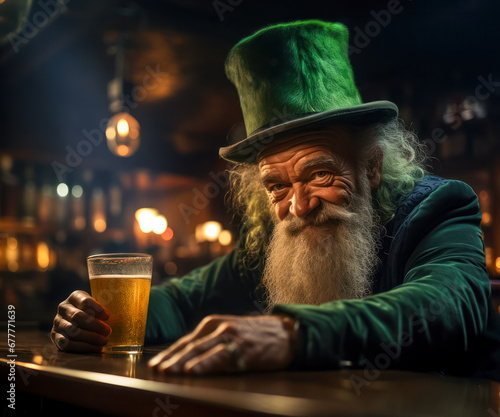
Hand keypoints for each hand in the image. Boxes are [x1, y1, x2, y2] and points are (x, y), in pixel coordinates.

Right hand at [50, 290, 110, 352]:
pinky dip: (84, 347)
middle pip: (78, 316)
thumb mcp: (97, 308)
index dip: (97, 309)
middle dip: (95, 325)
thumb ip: (104, 311)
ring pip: (72, 330)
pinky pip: (68, 344)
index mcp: (75, 297)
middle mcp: (63, 308)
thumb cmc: (93, 314)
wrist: (75, 324)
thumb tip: (120, 318)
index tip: (107, 316)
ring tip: (104, 341)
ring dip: (90, 337)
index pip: (84, 301)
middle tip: (108, 331)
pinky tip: (96, 348)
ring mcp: (57, 323)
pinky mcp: (55, 337)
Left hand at [148, 314, 297, 373]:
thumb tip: (186, 355)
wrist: (285, 332)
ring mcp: (231, 337)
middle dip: (171, 358)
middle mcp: (219, 327)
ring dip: (182, 361)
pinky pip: (220, 357)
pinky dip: (205, 363)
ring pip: (201, 350)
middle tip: (155, 369)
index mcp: (213, 323)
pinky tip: (194, 370)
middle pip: (190, 345)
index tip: (155, 363)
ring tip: (168, 370)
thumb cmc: (255, 334)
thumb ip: (210, 340)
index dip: (170, 352)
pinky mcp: (244, 349)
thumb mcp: (229, 330)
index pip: (186, 340)